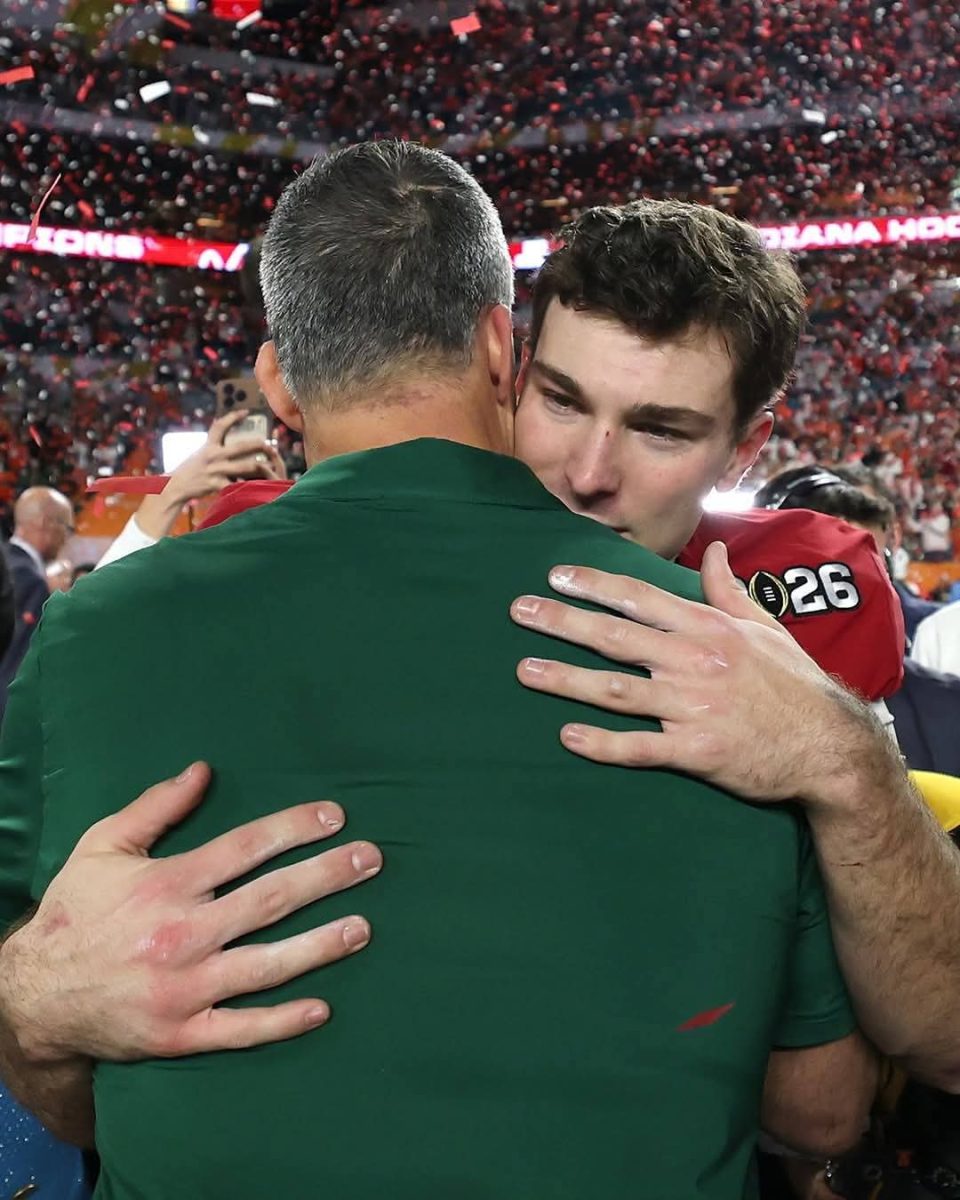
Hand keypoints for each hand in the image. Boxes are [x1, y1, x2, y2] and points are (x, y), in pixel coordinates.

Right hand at [0, 763, 380, 1063]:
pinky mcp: (180, 1033)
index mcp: (166, 883)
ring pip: (265, 964)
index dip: (294, 828)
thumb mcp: (102, 846)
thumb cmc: (75, 912)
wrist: (32, 997)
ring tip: (363, 927)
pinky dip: (281, 1021)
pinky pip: (240, 1029)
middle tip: (370, 859)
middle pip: (269, 899)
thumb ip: (155, 806)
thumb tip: (204, 769)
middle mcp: (180, 933)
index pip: (244, 847)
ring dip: (319, 945)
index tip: (335, 816)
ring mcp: (183, 987)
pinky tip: (322, 1008)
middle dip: (325, 876)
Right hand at [163, 410, 283, 507]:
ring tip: (271, 464)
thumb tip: (225, 428)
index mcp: (209, 445)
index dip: (233, 417)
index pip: (220, 426)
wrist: (176, 486)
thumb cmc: (192, 468)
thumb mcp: (201, 452)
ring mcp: (216, 470)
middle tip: (269, 445)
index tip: (246, 411)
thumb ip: (214, 443)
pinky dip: (250, 485)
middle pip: (242, 447)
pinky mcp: (217, 485)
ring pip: (245, 466)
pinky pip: (238, 485)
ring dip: (261, 465)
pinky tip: (260, 485)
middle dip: (259, 445)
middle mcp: (213, 456)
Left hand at [511, 541, 881, 806]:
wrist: (829, 746)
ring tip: (524, 670)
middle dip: (563, 621)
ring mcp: (693, 706)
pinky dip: (603, 743)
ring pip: (616, 689)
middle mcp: (694, 661)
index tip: (556, 575)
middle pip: (615, 636)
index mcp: (708, 629)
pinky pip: (640, 747)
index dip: (594, 585)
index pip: (639, 598)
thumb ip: (730, 591)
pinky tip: (568, 736)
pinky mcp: (696, 750)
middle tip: (520, 611)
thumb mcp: (766, 628)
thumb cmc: (795, 684)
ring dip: (566, 679)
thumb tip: (716, 551)